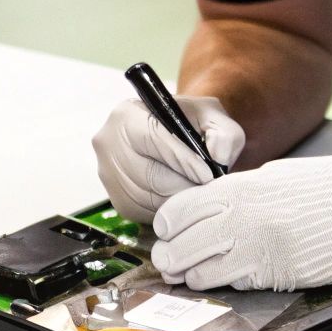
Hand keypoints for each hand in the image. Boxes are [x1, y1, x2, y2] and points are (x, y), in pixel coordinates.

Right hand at [92, 95, 246, 221]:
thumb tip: (218, 158)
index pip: (154, 139)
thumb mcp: (213, 117)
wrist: (175, 138)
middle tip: (210, 189)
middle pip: (151, 176)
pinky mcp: (119, 203)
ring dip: (181, 201)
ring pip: (151, 200)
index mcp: (127, 115)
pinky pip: (148, 215)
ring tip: (201, 194)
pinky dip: (172, 212)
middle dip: (185, 185)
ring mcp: (109, 176)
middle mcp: (108, 145)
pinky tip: (185, 199)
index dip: (183, 160)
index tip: (208, 174)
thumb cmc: (193, 124)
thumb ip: (223, 132)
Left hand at [150, 152, 331, 290]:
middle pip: (180, 248)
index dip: (167, 226)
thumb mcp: (276, 176)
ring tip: (197, 273)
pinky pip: (236, 285)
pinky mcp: (276, 276)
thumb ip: (239, 193)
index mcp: (241, 189)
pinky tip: (236, 274)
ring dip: (195, 276)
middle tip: (171, 261)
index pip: (178, 211)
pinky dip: (229, 282)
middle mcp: (242, 220)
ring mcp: (257, 251)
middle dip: (170, 258)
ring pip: (201, 274)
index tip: (168, 231)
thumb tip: (213, 208)